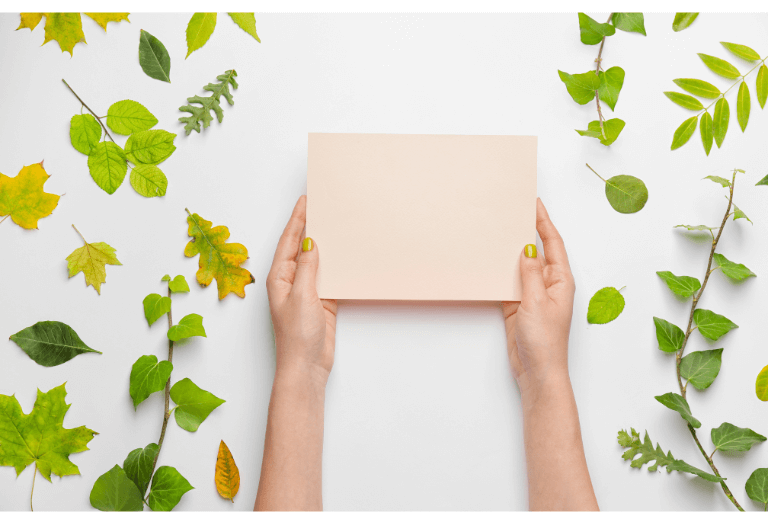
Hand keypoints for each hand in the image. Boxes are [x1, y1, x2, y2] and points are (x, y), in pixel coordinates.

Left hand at [266, 195, 337, 384]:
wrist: (307, 366)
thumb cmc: (297, 336)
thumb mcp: (302, 296)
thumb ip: (307, 267)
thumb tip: (309, 242)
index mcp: (279, 277)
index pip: (289, 240)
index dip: (297, 219)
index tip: (306, 200)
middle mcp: (291, 281)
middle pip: (301, 246)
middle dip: (309, 226)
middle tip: (321, 204)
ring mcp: (307, 291)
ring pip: (317, 260)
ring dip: (325, 243)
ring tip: (335, 222)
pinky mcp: (322, 301)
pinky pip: (330, 275)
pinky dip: (337, 264)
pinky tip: (344, 253)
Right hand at [502, 198, 574, 393]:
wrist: (537, 371)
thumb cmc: (545, 341)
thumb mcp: (536, 301)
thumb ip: (530, 272)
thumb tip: (528, 247)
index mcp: (560, 280)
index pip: (552, 243)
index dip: (544, 221)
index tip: (534, 203)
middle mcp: (548, 284)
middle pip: (537, 250)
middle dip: (526, 231)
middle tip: (512, 211)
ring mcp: (532, 295)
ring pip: (520, 266)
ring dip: (509, 251)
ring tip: (497, 231)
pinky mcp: (517, 306)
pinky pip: (507, 282)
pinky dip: (499, 272)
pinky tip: (489, 262)